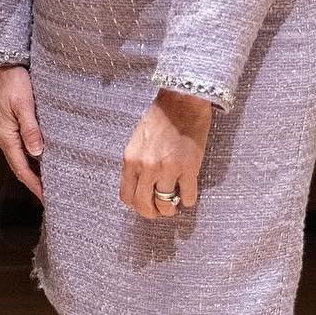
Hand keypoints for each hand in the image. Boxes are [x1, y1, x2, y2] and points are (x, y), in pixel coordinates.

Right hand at [0, 65, 43, 201]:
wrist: (2, 64)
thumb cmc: (13, 82)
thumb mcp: (24, 105)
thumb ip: (30, 129)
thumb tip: (37, 153)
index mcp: (6, 136)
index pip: (21, 168)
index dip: (34, 185)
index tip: (47, 198)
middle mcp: (4, 136)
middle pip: (20, 166)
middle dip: (35, 181)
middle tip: (52, 193)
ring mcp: (6, 131)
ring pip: (21, 157)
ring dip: (34, 169)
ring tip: (51, 179)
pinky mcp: (10, 124)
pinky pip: (21, 146)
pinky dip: (32, 156)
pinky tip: (43, 156)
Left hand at [120, 89, 212, 219]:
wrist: (181, 102)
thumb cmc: (159, 119)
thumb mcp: (138, 141)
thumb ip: (137, 164)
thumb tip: (142, 187)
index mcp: (130, 159)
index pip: (126, 196)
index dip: (137, 205)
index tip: (145, 203)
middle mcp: (146, 166)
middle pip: (143, 205)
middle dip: (152, 213)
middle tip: (161, 210)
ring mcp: (167, 168)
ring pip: (166, 205)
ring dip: (171, 208)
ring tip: (175, 202)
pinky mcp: (188, 168)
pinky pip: (187, 197)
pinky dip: (188, 200)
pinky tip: (188, 192)